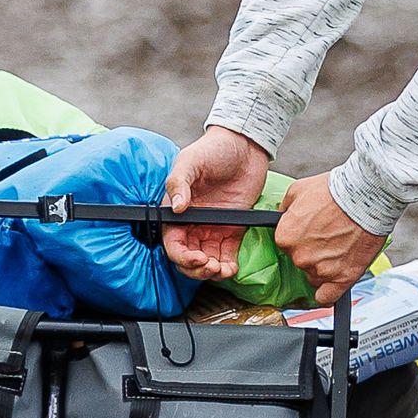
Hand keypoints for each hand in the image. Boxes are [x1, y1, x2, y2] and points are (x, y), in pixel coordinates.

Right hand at [160, 126, 272, 281]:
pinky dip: (227, 266)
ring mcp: (213, 227)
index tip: (196, 258)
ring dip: (212, 272)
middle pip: (188, 257)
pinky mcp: (233, 228)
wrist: (244, 145)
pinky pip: (227, 254)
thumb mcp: (190, 161)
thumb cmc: (213, 149)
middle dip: (196, 269)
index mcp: (176, 210)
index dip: (181, 256)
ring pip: (207, 260)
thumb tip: (177, 208)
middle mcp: (193, 222)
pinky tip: (231, 268)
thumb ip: (179, 183)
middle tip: (210, 267)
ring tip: (222, 271)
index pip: (172, 243)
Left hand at [272, 168, 385, 302]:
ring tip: (339, 249)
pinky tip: (333, 282)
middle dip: (312, 252)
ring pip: (315, 277)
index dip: (300, 238)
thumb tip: (282, 217)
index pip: (286, 246)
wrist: (366, 196)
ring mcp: (321, 270)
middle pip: (301, 262)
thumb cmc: (335, 191)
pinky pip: (327, 297)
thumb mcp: (297, 191)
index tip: (311, 233)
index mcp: (285, 237)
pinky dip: (329, 292)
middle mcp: (300, 257)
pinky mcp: (342, 278)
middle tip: (328, 237)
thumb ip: (285, 210)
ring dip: (324, 267)